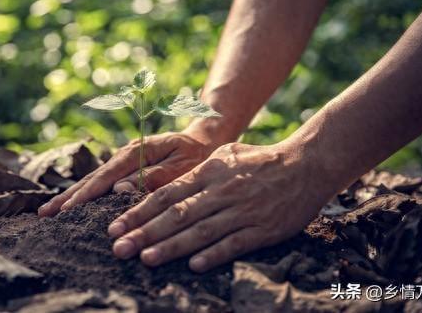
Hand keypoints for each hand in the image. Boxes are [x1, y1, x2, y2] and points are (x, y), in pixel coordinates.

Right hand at [38, 130, 219, 216]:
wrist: (202, 140)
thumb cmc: (197, 155)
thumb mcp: (183, 165)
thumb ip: (155, 177)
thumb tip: (120, 189)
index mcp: (137, 152)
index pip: (106, 176)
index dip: (86, 194)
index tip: (66, 209)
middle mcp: (125, 155)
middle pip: (92, 178)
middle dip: (68, 196)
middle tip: (44, 214)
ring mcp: (122, 161)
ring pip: (92, 180)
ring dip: (70, 196)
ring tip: (47, 212)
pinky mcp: (124, 168)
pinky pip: (100, 183)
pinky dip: (83, 194)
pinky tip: (69, 205)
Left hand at [106, 141, 333, 271]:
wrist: (306, 164)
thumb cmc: (261, 160)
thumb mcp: (227, 154)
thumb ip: (199, 170)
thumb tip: (167, 185)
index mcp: (209, 172)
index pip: (167, 194)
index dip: (139, 212)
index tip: (115, 226)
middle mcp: (221, 191)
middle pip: (177, 214)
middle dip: (145, 232)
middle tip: (119, 248)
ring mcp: (242, 210)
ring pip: (201, 231)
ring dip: (171, 246)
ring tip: (146, 259)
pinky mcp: (263, 228)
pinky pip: (235, 243)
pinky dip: (214, 254)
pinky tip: (195, 266)